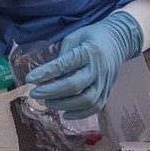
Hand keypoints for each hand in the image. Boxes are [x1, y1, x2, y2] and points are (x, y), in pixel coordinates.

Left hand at [27, 11, 142, 118]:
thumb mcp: (75, 36)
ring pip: (87, 100)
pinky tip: (65, 114)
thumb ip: (63, 54)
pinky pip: (96, 107)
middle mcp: (99, 68)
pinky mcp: (108, 91)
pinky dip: (80, 114)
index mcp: (89, 51)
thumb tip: (48, 74)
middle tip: (34, 93)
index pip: (65, 64)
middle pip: (75, 85)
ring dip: (64, 105)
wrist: (120, 40)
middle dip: (52, 92)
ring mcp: (105, 81)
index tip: (29, 79)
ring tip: (47, 103)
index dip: (46, 72)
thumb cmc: (92, 36)